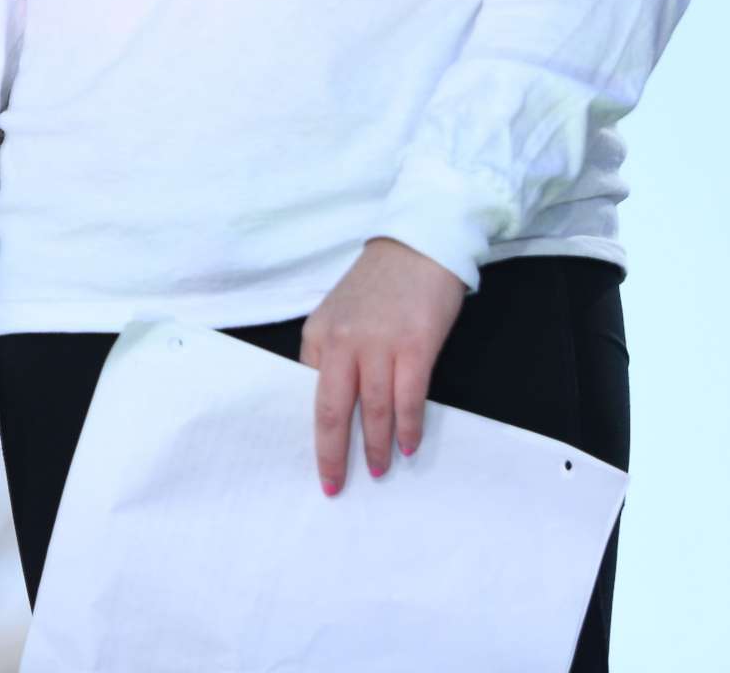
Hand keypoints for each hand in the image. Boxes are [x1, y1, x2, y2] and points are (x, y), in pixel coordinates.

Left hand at [301, 237, 466, 494]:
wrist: (421, 244)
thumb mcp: (340, 313)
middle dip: (332, 454)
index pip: (308, 394)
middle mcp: (343, 341)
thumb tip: (337, 404)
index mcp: (319, 335)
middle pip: (331, 410)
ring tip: (377, 470)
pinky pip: (408, 398)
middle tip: (334, 485)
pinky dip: (407, 427)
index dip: (312, 432)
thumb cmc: (381, 283)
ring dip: (374, 446)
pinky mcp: (415, 346)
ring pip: (372, 409)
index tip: (316, 461)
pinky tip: (407, 445)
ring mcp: (379, 344)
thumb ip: (333, 353)